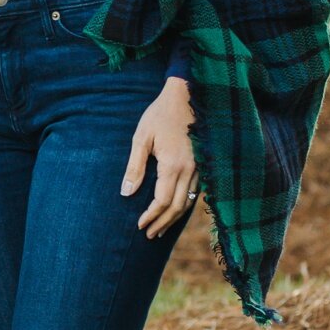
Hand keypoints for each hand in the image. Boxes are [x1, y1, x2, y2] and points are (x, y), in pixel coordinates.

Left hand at [122, 76, 196, 238]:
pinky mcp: (204, 163)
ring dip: (174, 218)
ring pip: (189, 202)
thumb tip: (126, 193)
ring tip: (161, 228)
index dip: (151, 216)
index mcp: (174, 166)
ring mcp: (200, 168)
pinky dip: (185, 205)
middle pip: (177, 207)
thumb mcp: (142, 138)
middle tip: (149, 234)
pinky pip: (196, 192)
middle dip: (162, 223)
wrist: (187, 95)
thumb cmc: (160, 115)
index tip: (139, 225)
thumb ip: (135, 167)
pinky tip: (176, 209)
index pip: (162, 201)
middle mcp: (191, 171)